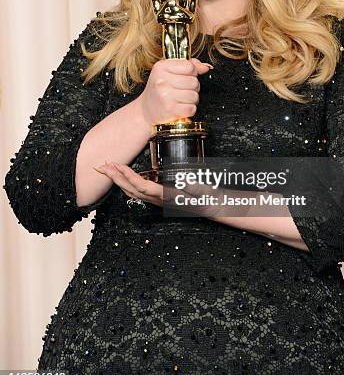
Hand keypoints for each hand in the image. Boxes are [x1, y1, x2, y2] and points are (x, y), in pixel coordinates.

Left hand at [93, 162, 224, 215]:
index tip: (118, 167)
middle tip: (102, 166)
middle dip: (116, 178)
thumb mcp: (204, 191)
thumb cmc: (207, 198)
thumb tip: (185, 181)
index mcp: (167, 196)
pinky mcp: (158, 197)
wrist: (210, 207)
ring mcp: (157, 200)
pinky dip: (126, 183)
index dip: (129, 177)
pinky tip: (122, 177)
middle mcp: (159, 200)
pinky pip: (137, 192)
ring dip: (118, 180)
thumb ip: (195, 187)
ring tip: (108, 169)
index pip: (143, 186)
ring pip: (132, 192)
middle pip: (132, 190)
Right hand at [137, 58, 212, 127]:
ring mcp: (165, 96)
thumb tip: (206, 67)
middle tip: (181, 90)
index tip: (184, 77)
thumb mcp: (168, 71)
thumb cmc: (158, 89)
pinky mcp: (170, 110)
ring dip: (191, 99)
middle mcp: (162, 81)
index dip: (191, 73)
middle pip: (194, 82)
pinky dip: (189, 109)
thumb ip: (189, 65)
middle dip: (192, 87)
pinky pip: (192, 108)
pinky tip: (180, 107)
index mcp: (161, 67)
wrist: (146, 110)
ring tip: (180, 99)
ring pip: (195, 96)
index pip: (190, 66)